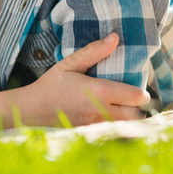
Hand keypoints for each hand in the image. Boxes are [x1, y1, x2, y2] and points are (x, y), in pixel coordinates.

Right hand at [17, 33, 150, 126]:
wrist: (30, 111)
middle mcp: (101, 112)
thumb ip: (93, 51)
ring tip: (123, 109)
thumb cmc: (50, 85)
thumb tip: (114, 37)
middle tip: (133, 100)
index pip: (136, 97)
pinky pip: (113, 134)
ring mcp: (96, 126)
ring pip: (126, 127)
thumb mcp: (70, 64)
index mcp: (99, 92)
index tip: (137, 89)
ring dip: (129, 120)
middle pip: (136, 115)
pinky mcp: (90, 136)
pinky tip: (111, 119)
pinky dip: (117, 129)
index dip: (142, 93)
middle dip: (138, 108)